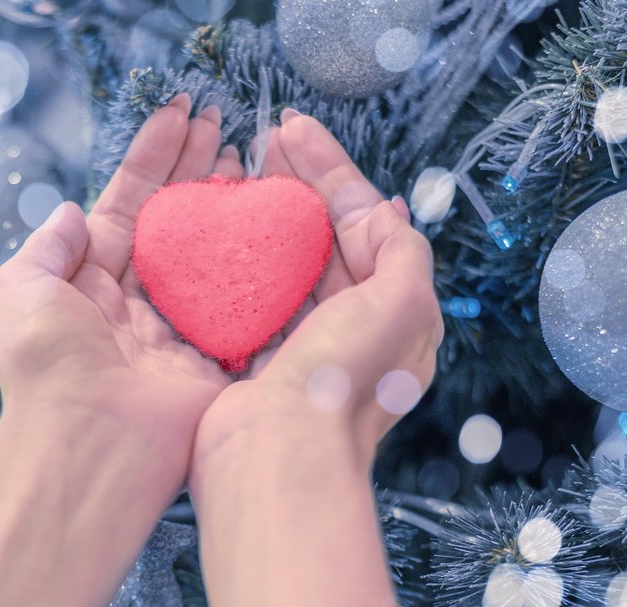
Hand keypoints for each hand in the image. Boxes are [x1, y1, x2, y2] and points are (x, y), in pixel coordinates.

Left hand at [0, 94, 241, 485]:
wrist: (91, 442)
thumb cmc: (49, 366)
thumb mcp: (19, 290)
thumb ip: (45, 247)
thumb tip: (69, 211)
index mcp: (93, 281)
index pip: (130, 203)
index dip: (154, 157)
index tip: (179, 114)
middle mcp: (141, 298)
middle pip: (177, 220)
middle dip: (198, 168)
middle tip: (224, 125)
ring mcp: (184, 324)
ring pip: (214, 251)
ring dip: (232, 203)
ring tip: (251, 157)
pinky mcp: (219, 352)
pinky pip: (245, 299)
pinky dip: (262, 261)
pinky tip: (277, 221)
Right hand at [192, 109, 443, 472]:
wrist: (278, 456)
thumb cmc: (343, 380)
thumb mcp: (400, 305)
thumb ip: (403, 251)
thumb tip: (386, 212)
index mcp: (395, 310)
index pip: (367, 221)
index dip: (334, 170)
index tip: (296, 130)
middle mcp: (355, 325)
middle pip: (328, 235)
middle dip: (302, 183)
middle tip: (269, 139)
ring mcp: (307, 341)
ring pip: (290, 259)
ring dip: (272, 212)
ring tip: (246, 167)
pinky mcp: (263, 356)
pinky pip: (256, 292)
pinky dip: (243, 255)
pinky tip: (223, 226)